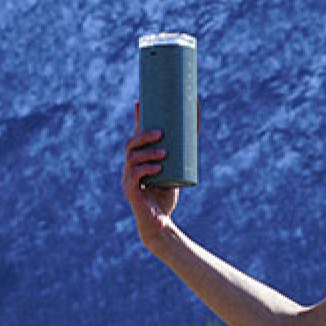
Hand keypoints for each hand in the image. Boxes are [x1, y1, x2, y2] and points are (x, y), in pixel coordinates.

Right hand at [121, 109, 179, 248]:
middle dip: (144, 135)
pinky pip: (134, 176)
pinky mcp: (130, 191)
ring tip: (163, 152)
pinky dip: (146, 170)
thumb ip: (183, 152)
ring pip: (132, 158)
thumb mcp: (177, 170)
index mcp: (138, 159)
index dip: (136, 119)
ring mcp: (127, 178)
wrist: (159, 223)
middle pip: (131, 144)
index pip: (136, 135)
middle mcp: (130, 166)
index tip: (139, 102)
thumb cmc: (166, 194)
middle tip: (161, 133)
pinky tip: (157, 168)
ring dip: (148, 152)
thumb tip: (197, 126)